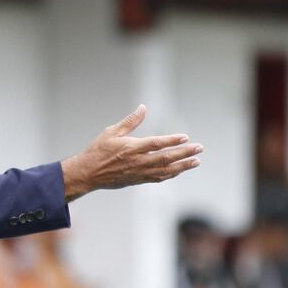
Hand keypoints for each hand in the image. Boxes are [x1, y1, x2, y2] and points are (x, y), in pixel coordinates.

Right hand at [60, 105, 202, 201]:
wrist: (88, 174)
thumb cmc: (98, 151)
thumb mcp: (111, 132)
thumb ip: (130, 121)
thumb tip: (143, 108)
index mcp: (131, 148)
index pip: (156, 144)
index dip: (171, 140)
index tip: (185, 137)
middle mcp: (137, 161)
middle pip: (165, 158)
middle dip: (184, 153)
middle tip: (199, 148)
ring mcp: (138, 172)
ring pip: (165, 170)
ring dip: (182, 166)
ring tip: (196, 162)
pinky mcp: (137, 180)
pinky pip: (158, 178)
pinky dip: (171, 174)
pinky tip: (180, 170)